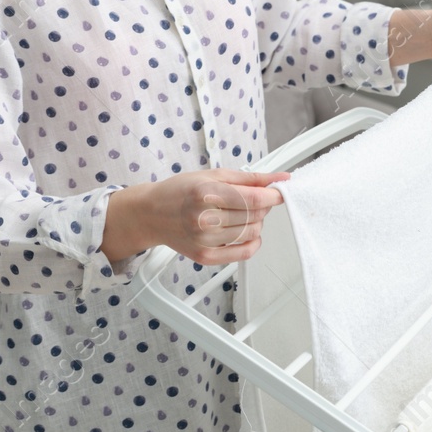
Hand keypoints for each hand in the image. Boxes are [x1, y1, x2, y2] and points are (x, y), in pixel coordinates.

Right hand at [101, 168, 289, 265]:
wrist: (151, 214)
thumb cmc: (180, 191)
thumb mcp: (213, 175)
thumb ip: (249, 177)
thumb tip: (280, 178)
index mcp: (206, 194)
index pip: (253, 198)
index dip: (273, 195)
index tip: (279, 192)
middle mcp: (204, 219)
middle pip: (255, 215)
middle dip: (263, 206)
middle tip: (253, 199)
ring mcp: (205, 241)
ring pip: (252, 233)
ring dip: (257, 222)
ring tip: (243, 213)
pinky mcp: (205, 257)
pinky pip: (243, 253)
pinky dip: (253, 242)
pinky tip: (246, 232)